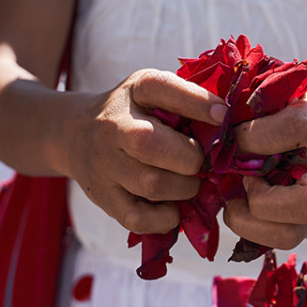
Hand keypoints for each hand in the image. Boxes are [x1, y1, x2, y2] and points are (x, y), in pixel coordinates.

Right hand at [68, 69, 228, 235]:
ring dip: (184, 188)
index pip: (162, 88)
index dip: (197, 103)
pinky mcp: (104, 198)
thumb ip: (189, 99)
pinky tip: (172, 205)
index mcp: (135, 91)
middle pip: (149, 143)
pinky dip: (166, 217)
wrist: (77, 134)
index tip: (223, 116)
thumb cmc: (135, 112)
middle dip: (190, 157)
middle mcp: (113, 126)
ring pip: (150, 184)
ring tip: (189, 182)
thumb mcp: (155, 91)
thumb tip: (229, 119)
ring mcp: (104, 165)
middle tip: (201, 162)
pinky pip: (139, 218)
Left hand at [225, 83, 306, 250]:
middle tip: (239, 183)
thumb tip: (206, 103)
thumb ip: (254, 92)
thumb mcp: (289, 90)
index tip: (233, 136)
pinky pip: (281, 240)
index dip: (254, 136)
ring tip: (235, 201)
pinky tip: (244, 207)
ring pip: (290, 235)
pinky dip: (253, 230)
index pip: (292, 129)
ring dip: (249, 224)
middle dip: (258, 201)